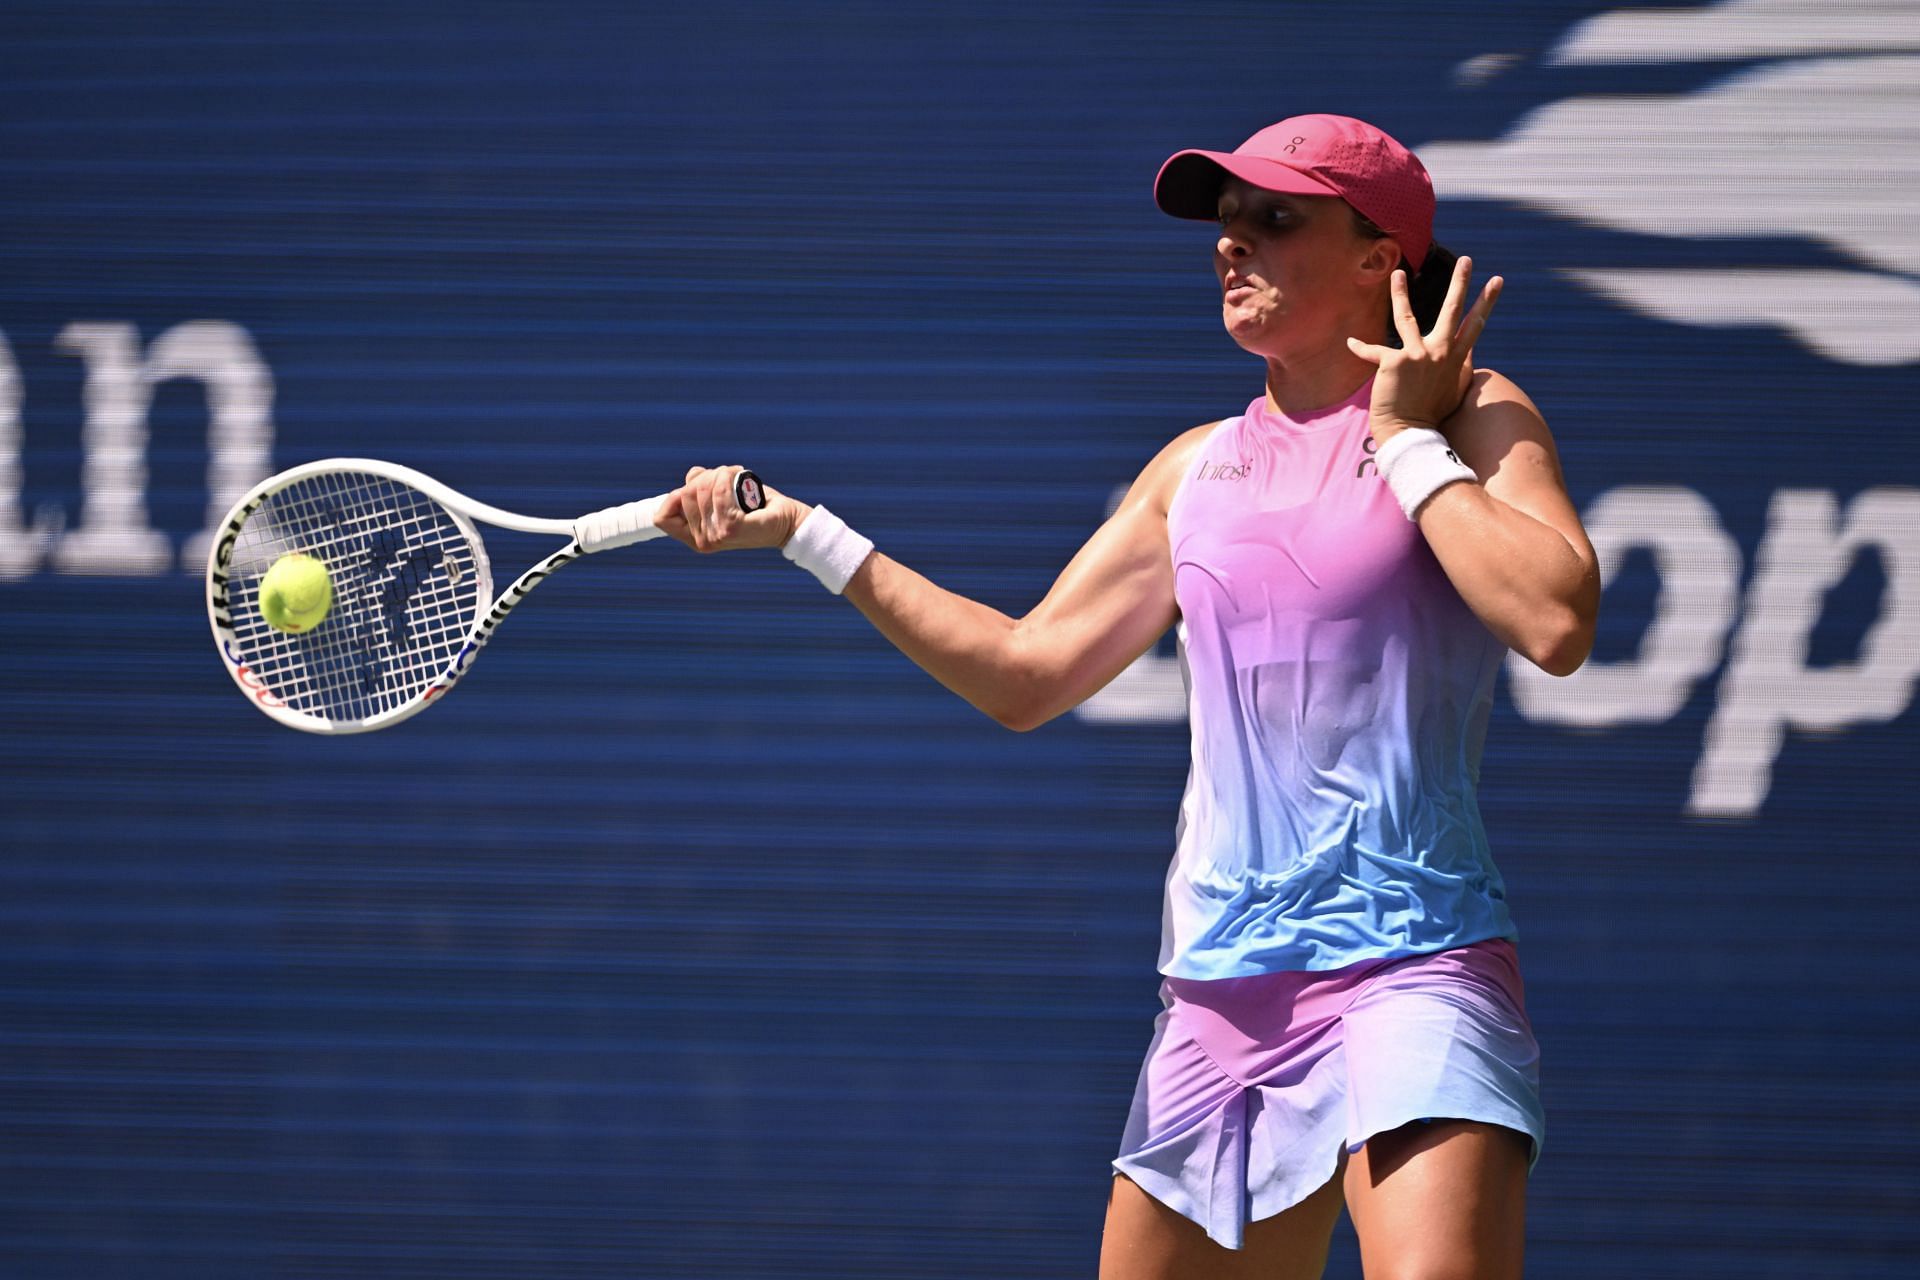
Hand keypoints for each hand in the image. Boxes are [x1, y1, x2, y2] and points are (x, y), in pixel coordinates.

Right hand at [656, 465, 810, 552]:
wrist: (787, 521)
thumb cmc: (755, 507)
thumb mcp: (721, 496)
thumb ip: (701, 487)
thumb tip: (692, 476)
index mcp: (695, 538)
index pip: (661, 517)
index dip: (673, 497)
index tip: (694, 487)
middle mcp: (702, 542)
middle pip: (683, 495)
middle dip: (703, 478)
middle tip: (724, 478)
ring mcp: (715, 537)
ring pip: (700, 489)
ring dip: (719, 473)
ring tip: (735, 476)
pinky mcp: (730, 528)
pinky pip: (718, 491)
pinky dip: (728, 476)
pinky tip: (740, 475)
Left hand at [1346, 256, 1501, 444]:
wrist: (1410, 433)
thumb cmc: (1431, 415)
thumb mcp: (1454, 391)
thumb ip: (1460, 369)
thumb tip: (1468, 357)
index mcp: (1454, 359)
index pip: (1474, 325)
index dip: (1486, 302)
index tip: (1496, 280)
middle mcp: (1439, 352)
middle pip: (1452, 311)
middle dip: (1461, 283)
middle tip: (1467, 260)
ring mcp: (1417, 355)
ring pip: (1407, 316)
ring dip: (1400, 293)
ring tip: (1397, 273)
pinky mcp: (1393, 362)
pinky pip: (1372, 351)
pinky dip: (1360, 347)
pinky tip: (1350, 341)